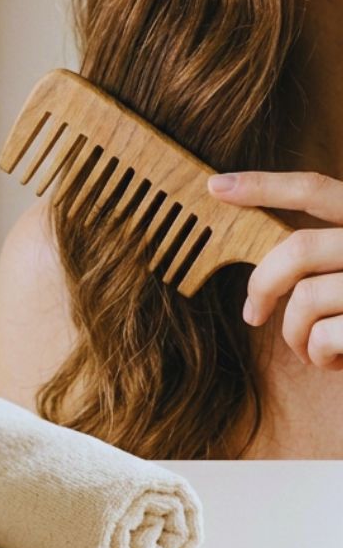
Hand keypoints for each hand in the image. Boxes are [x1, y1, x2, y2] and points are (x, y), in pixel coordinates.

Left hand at [208, 169, 342, 366]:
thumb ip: (326, 251)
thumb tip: (264, 259)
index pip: (315, 189)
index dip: (263, 185)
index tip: (216, 185)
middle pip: (298, 249)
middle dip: (263, 283)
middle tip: (252, 312)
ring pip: (306, 299)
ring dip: (294, 333)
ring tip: (310, 347)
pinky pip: (325, 337)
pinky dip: (318, 355)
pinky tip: (334, 362)